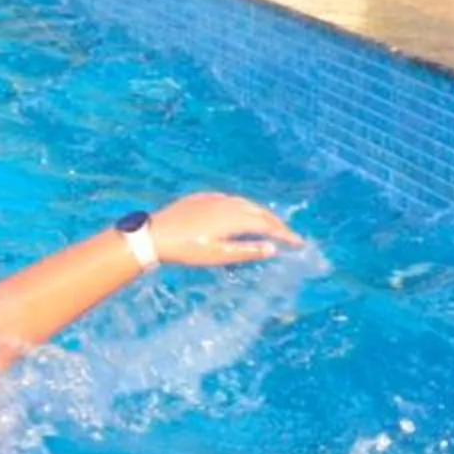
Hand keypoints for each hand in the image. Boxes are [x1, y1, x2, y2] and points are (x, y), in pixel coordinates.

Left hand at [147, 192, 303, 267]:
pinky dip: (242, 206)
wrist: (154, 234)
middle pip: (259, 211)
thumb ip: (246, 251)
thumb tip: (273, 248)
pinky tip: (240, 212)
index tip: (298, 243)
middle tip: (288, 235)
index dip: (285, 234)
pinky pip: (230, 199)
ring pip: (245, 203)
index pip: (268, 225)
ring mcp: (214, 198)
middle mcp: (228, 204)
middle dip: (276, 223)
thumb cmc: (186, 250)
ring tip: (269, 224)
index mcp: (234, 218)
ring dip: (260, 213)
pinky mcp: (201, 197)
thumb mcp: (218, 255)